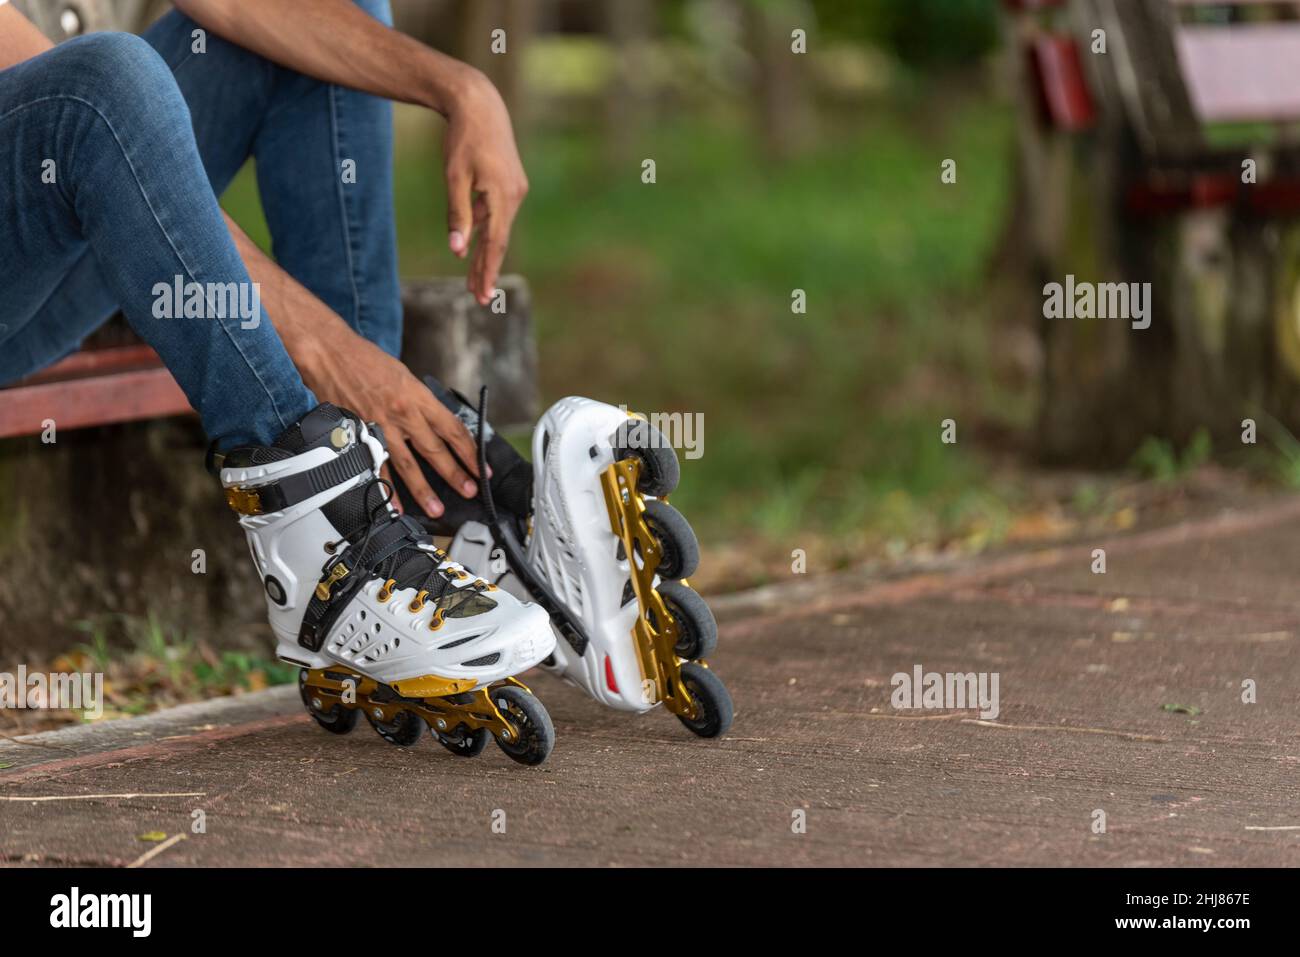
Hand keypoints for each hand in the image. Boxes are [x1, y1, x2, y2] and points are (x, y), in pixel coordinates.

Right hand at [301, 324, 480, 518]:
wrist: (330, 353)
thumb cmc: (366, 360)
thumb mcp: (404, 376)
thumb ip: (421, 402)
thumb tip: (438, 425)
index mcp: (418, 397)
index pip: (453, 429)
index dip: (471, 451)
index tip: (482, 467)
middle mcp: (404, 414)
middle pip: (436, 450)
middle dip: (455, 474)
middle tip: (470, 491)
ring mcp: (381, 427)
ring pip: (408, 464)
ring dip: (424, 490)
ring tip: (436, 509)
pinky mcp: (361, 435)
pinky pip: (376, 467)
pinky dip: (385, 488)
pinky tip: (394, 504)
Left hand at [442, 69, 528, 305]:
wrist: (480, 104)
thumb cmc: (463, 139)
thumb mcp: (454, 178)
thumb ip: (458, 215)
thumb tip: (457, 251)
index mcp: (503, 196)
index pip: (495, 244)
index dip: (488, 272)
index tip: (483, 296)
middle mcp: (515, 195)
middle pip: (499, 241)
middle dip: (487, 269)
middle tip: (479, 298)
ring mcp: (515, 189)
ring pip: (498, 228)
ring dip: (484, 253)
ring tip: (472, 279)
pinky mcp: (510, 183)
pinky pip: (497, 213)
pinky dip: (485, 230)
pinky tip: (472, 244)